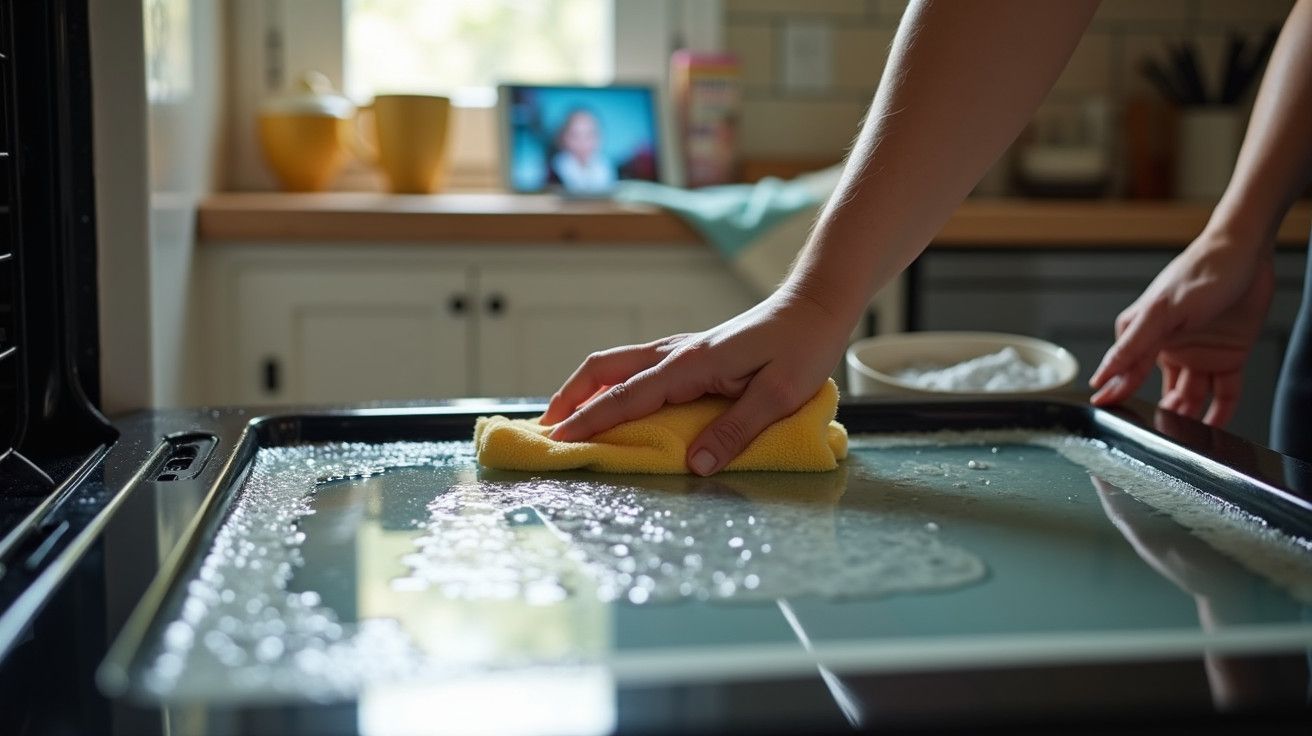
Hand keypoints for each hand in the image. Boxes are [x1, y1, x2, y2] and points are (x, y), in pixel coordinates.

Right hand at [541, 285, 854, 474]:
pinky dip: (609, 385)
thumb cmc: (802, 348)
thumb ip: (736, 430)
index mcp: (690, 365)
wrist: (815, 305)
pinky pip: (636, 369)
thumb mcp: (778, 395)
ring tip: (565, 418)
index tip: (557, 441)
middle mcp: (676, 353)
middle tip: (545, 430)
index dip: (589, 422)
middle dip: (569, 398)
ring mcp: (680, 351)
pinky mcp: (690, 354)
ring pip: (616, 365)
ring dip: (584, 390)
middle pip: (604, 370)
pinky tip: (610, 403)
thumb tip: (695, 465)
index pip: (625, 397)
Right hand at [1088, 234, 1273, 426]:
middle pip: (1159, 390)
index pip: (1128, 373)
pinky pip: (1224, 392)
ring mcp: (1198, 353)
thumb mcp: (1160, 312)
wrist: (1248, 252)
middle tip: (1160, 430)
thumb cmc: (1200, 272)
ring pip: (1191, 396)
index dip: (1119, 395)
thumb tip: (1102, 377)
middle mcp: (1169, 347)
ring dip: (1189, 414)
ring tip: (1187, 430)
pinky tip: (1217, 426)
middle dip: (1159, 412)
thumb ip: (1131, 348)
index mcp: (1145, 334)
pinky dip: (1222, 410)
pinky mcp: (1227, 356)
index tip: (1109, 416)